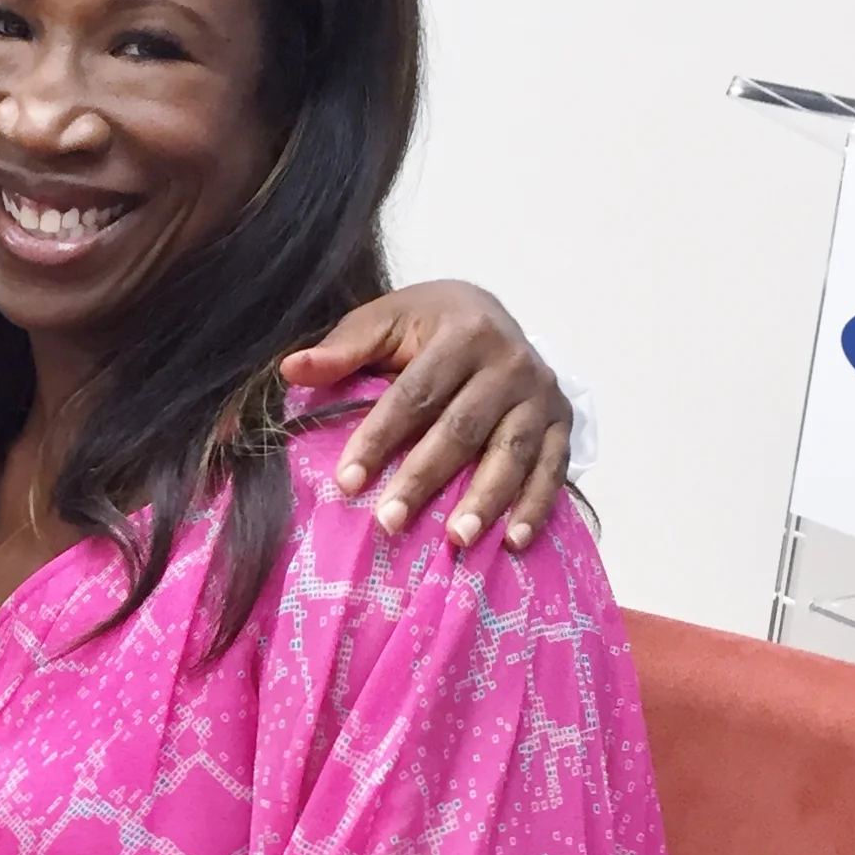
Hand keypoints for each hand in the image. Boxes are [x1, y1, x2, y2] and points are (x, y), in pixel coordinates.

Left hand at [283, 281, 573, 551]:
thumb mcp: (384, 322)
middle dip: (424, 478)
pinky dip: (535, 505)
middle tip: (389, 522)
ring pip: (511, 453)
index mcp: (464, 333)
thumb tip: (291, 369)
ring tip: (455, 540)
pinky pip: (553, 468)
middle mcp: (511, 362)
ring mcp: (541, 394)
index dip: (379, 438)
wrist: (491, 313)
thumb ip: (343, 348)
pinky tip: (511, 541)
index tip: (347, 482)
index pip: (415, 395)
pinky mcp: (563, 421)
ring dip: (485, 500)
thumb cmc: (425, 326)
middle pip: (461, 429)